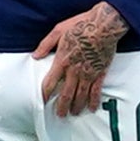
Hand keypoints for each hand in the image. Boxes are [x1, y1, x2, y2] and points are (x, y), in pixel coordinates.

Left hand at [31, 0, 126, 116]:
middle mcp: (74, 71)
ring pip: (81, 96)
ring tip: (72, 114)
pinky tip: (91, 108)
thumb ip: (45, 45)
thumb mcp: (58, 30)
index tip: (42, 101)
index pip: (50, 82)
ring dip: (76, 107)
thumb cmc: (81, 25)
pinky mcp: (100, 74)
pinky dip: (94, 101)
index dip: (45, 94)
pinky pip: (96, 91)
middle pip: (65, 94)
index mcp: (62, 60)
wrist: (104, 25)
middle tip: (59, 115)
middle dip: (61, 106)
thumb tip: (35, 56)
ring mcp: (88, 74)